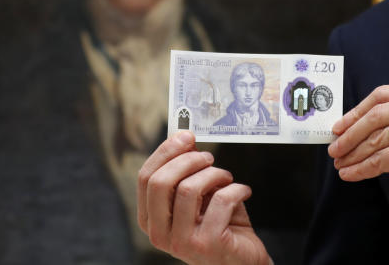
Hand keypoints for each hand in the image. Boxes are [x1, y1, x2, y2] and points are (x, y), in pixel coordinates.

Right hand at [137, 131, 271, 264]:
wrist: (242, 258)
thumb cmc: (220, 225)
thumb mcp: (199, 196)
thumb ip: (188, 172)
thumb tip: (185, 138)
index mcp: (151, 220)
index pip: (145, 178)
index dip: (165, 152)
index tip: (186, 136)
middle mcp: (160, 234)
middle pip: (160, 182)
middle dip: (187, 160)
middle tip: (208, 157)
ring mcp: (182, 243)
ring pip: (188, 189)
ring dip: (214, 174)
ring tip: (226, 177)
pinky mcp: (208, 245)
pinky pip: (220, 201)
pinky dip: (236, 189)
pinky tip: (243, 191)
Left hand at [327, 80, 388, 235]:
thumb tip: (357, 121)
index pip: (384, 94)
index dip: (357, 110)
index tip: (340, 125)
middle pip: (376, 113)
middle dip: (350, 132)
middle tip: (334, 146)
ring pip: (376, 138)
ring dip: (353, 152)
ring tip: (341, 162)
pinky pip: (379, 159)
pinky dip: (361, 168)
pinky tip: (351, 174)